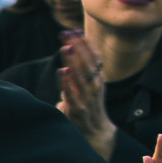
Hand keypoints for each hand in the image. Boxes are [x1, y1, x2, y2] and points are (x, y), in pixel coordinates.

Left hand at [57, 34, 116, 159]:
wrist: (96, 132)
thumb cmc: (89, 105)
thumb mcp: (90, 85)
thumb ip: (82, 69)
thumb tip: (70, 46)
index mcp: (99, 78)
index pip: (95, 56)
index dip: (86, 42)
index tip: (76, 30)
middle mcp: (95, 86)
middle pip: (88, 62)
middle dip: (77, 46)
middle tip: (65, 34)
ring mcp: (87, 97)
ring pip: (81, 75)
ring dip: (73, 60)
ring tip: (65, 47)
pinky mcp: (78, 108)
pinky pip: (71, 92)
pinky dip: (67, 81)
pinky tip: (62, 70)